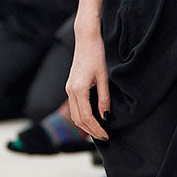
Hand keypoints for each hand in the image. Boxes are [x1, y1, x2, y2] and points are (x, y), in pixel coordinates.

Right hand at [66, 23, 110, 140]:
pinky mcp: (71, 86)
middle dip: (90, 130)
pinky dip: (82, 115)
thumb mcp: (104, 77)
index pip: (86, 117)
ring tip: (99, 130)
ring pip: (74, 114)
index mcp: (78, 90)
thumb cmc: (97, 55)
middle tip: (104, 137)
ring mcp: (69, 88)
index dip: (96, 129)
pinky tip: (93, 117)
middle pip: (78, 119)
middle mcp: (70, 91)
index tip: (107, 136)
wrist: (86, 38)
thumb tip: (105, 116)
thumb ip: (104, 98)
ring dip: (85, 125)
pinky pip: (75, 106)